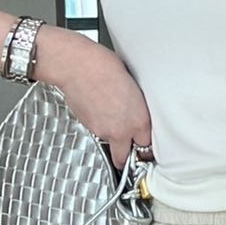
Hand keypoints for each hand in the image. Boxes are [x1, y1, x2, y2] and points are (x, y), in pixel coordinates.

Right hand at [35, 29, 154, 165]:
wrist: (78, 67)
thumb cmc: (105, 67)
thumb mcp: (134, 87)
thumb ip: (136, 107)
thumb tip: (135, 113)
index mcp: (140, 120)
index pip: (147, 146)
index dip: (144, 144)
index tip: (142, 142)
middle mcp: (122, 131)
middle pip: (125, 158)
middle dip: (126, 155)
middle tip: (127, 148)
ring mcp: (103, 131)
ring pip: (110, 144)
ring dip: (112, 137)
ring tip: (110, 117)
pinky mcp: (88, 128)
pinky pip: (97, 133)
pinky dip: (98, 127)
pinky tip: (99, 111)